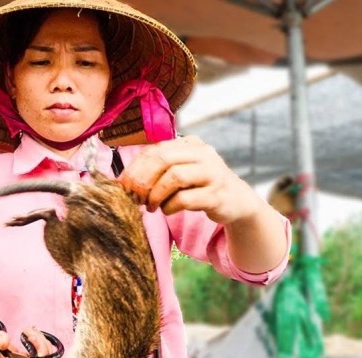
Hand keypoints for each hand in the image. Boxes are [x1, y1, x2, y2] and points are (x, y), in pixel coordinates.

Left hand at [118, 136, 262, 223]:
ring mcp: (212, 173)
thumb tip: (125, 181)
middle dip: (143, 180)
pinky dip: (170, 206)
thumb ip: (159, 169)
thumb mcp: (182, 170)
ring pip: (174, 177)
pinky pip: (185, 198)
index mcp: (190, 143)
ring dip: (156, 194)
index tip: (124, 186)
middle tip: (135, 197)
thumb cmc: (200, 186)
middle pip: (163, 159)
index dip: (135, 168)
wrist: (237, 201)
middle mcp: (203, 154)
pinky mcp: (217, 195)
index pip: (155, 150)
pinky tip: (167, 210)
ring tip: (151, 206)